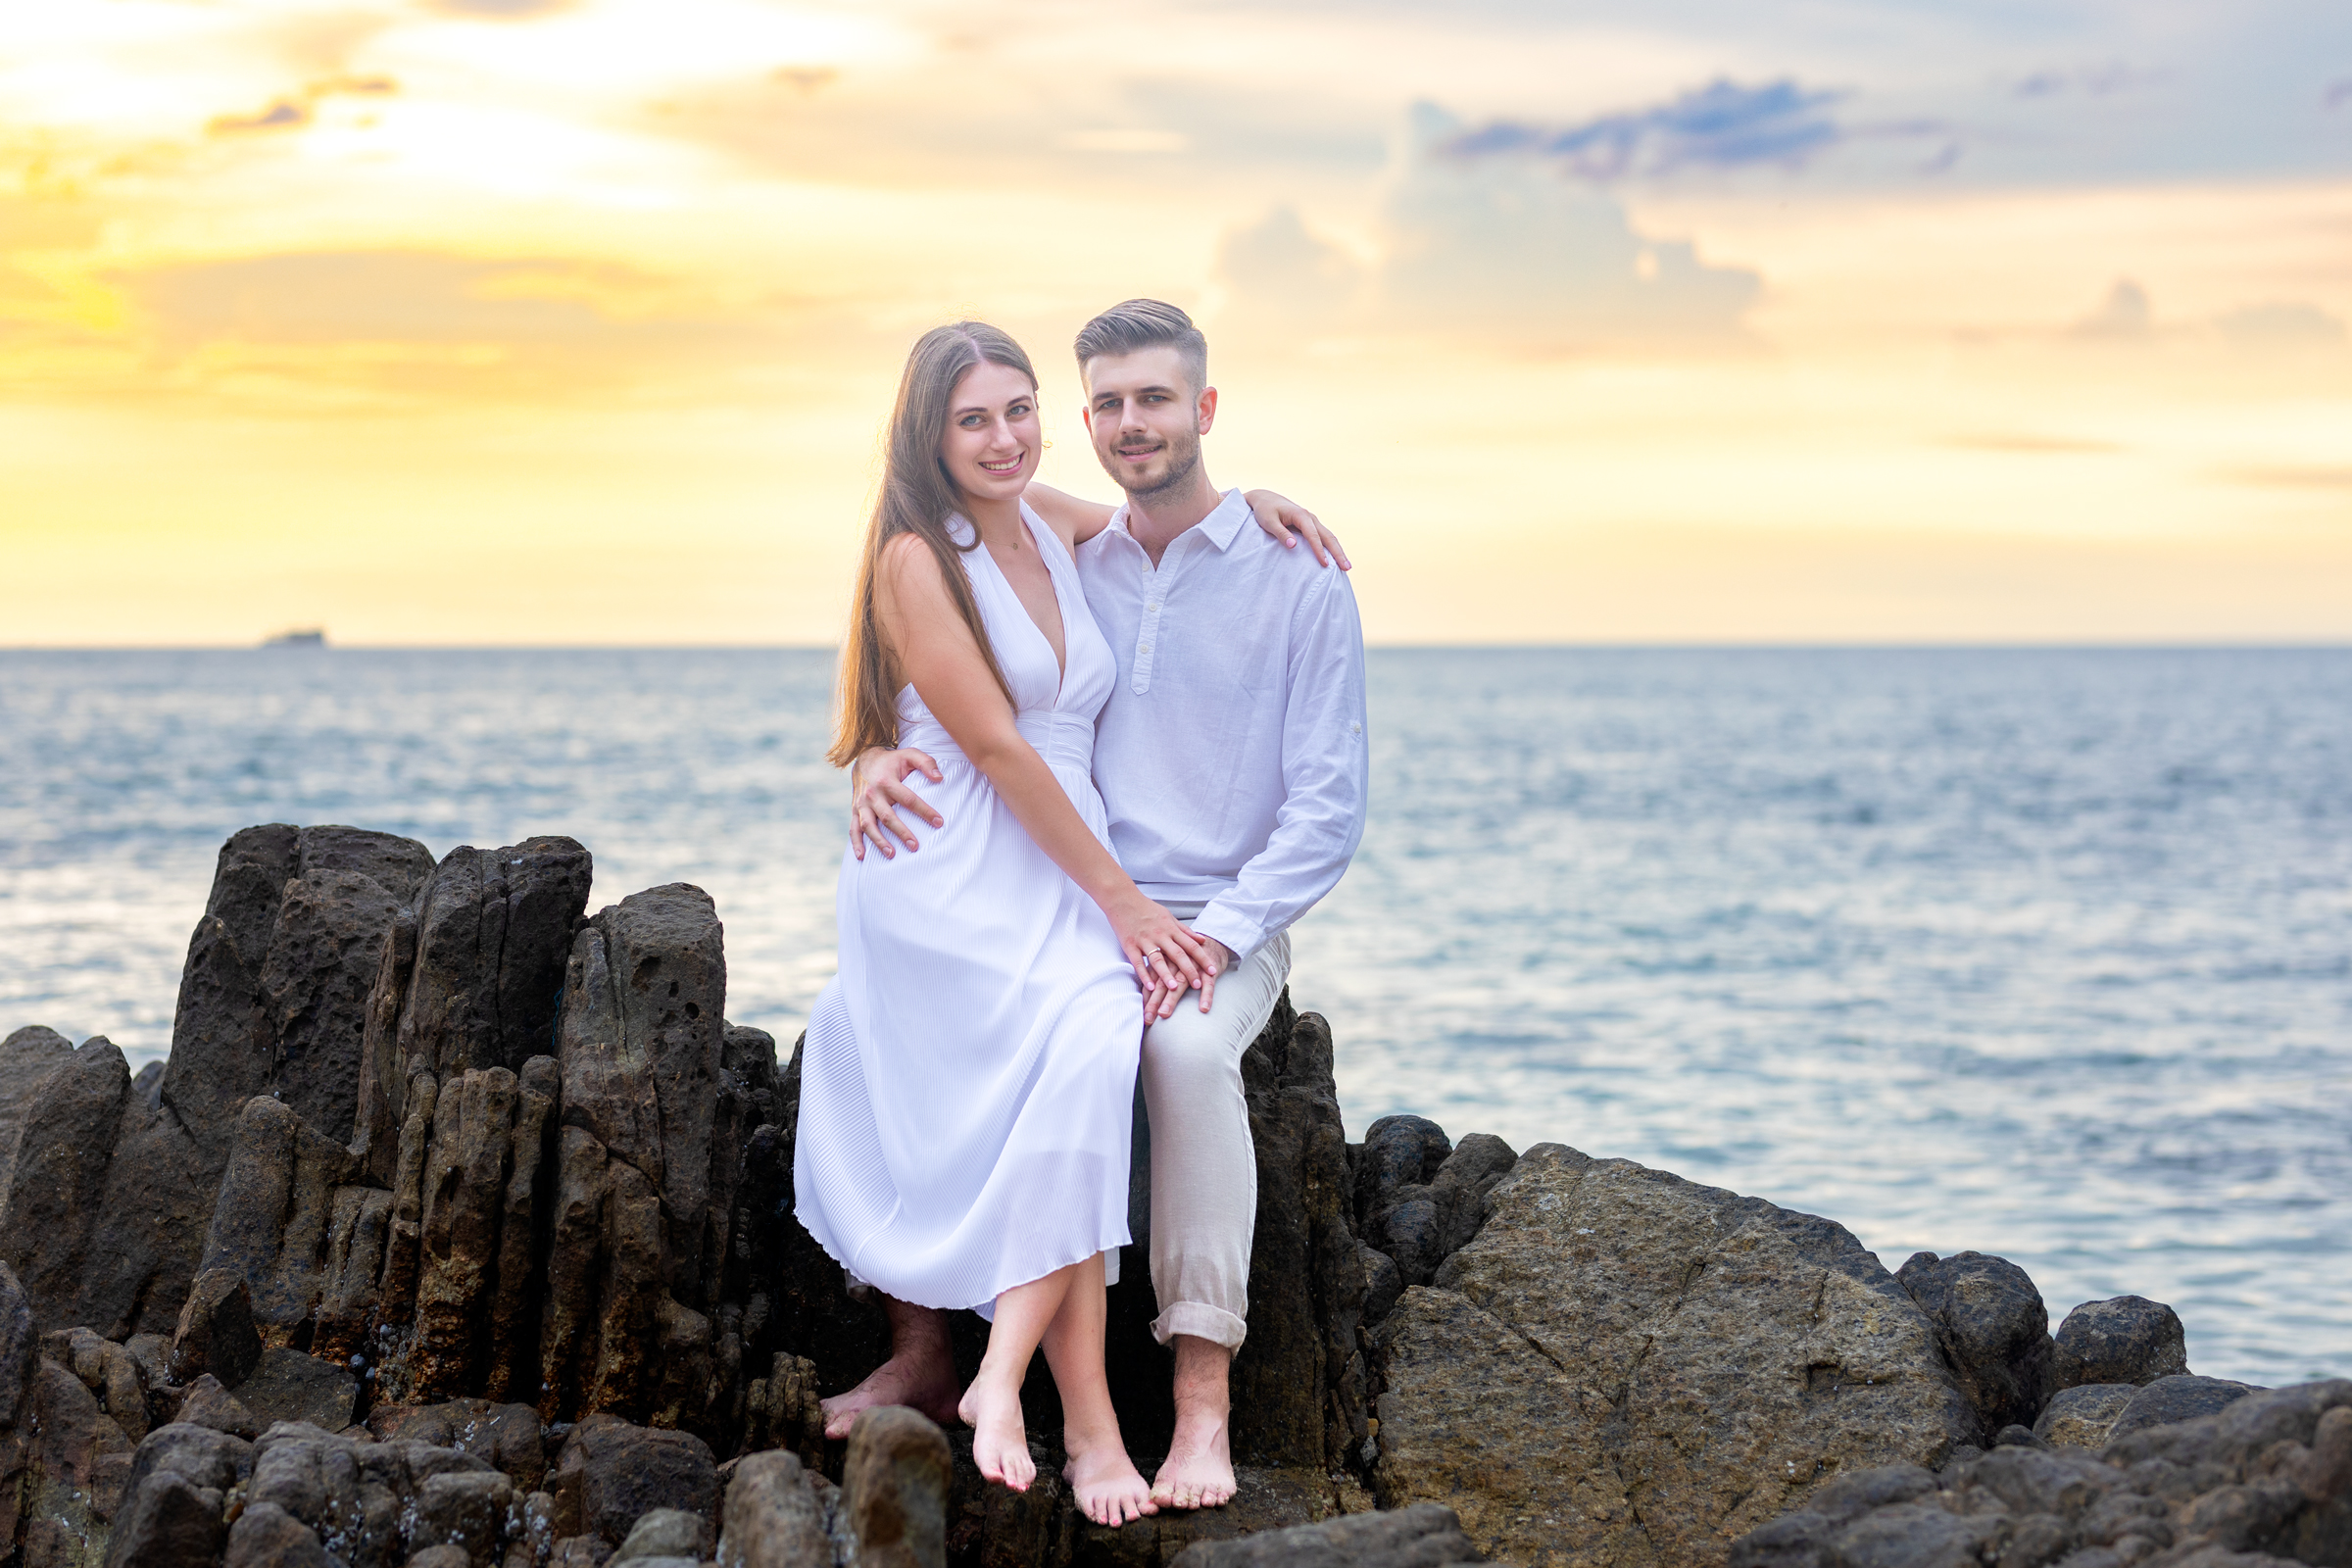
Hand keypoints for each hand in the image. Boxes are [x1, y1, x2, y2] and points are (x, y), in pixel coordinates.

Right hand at [850, 746, 944, 860]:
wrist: (865, 760)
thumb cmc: (893, 761)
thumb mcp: (910, 755)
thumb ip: (927, 763)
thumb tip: (940, 779)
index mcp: (887, 781)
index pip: (908, 799)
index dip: (924, 811)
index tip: (939, 822)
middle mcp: (872, 794)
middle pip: (887, 816)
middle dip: (901, 832)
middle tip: (915, 846)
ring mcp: (862, 804)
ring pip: (869, 825)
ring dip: (879, 841)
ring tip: (892, 854)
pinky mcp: (855, 810)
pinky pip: (853, 829)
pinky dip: (856, 843)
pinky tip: (862, 857)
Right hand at [1111, 896, 1209, 1019]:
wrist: (1123, 899)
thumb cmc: (1147, 909)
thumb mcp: (1169, 916)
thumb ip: (1185, 930)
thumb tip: (1202, 940)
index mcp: (1171, 928)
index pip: (1191, 946)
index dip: (1203, 959)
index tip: (1212, 971)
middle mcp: (1160, 935)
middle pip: (1177, 954)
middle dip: (1189, 970)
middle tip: (1198, 985)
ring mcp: (1144, 940)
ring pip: (1157, 959)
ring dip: (1166, 974)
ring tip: (1174, 988)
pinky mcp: (1130, 945)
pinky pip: (1137, 962)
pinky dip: (1143, 974)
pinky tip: (1150, 986)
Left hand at [1146, 930, 1233, 1018]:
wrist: (1211, 942)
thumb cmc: (1186, 956)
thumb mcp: (1170, 961)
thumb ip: (1157, 975)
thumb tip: (1145, 998)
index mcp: (1164, 960)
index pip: (1152, 981)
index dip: (1146, 998)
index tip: (1141, 1014)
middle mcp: (1176, 962)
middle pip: (1162, 983)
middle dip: (1153, 1002)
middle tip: (1148, 1018)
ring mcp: (1192, 964)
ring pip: (1181, 982)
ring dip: (1172, 999)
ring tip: (1164, 1013)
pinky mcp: (1208, 968)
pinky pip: (1208, 983)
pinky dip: (1206, 995)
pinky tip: (1203, 1008)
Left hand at [1244, 489, 1351, 569]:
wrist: (1265, 498)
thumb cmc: (1265, 511)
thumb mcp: (1268, 521)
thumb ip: (1280, 533)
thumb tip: (1293, 545)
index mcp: (1301, 515)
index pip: (1313, 536)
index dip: (1319, 551)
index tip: (1325, 564)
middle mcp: (1310, 517)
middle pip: (1328, 536)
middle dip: (1338, 552)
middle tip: (1347, 568)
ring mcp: (1312, 521)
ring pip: (1329, 537)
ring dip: (1338, 551)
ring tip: (1347, 566)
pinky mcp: (1310, 525)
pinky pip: (1324, 537)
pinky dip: (1332, 547)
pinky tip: (1336, 558)